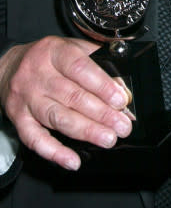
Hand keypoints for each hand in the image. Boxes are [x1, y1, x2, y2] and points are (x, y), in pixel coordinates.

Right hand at [0, 36, 132, 169]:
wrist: (9, 66)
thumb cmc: (48, 58)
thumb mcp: (72, 48)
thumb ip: (96, 61)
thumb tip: (122, 84)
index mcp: (55, 52)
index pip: (80, 68)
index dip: (102, 85)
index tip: (121, 100)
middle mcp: (38, 74)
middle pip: (72, 96)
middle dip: (101, 114)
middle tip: (122, 126)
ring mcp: (27, 98)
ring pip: (57, 118)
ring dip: (85, 131)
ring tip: (107, 139)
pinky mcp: (18, 118)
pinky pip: (35, 138)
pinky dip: (54, 152)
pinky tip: (72, 160)